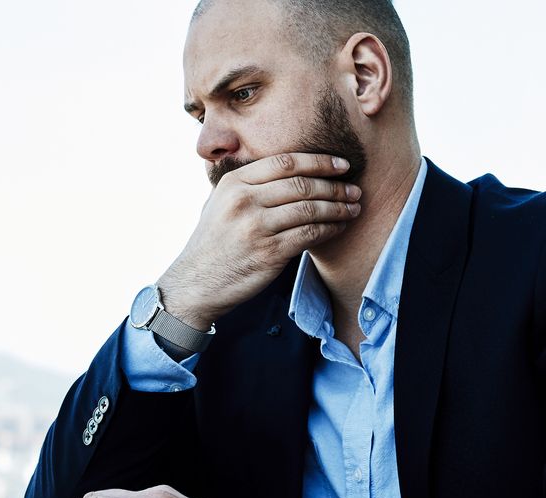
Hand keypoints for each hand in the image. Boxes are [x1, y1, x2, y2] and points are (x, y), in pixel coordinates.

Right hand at [158, 153, 361, 328]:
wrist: (195, 284)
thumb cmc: (212, 244)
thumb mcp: (219, 204)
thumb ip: (247, 186)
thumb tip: (287, 170)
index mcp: (234, 184)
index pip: (285, 162)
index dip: (319, 161)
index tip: (341, 166)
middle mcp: (244, 201)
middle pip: (302, 184)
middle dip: (335, 186)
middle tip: (355, 189)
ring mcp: (256, 227)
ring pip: (310, 209)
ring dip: (338, 208)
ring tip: (354, 208)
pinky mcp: (269, 253)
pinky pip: (309, 235)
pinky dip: (329, 229)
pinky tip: (338, 228)